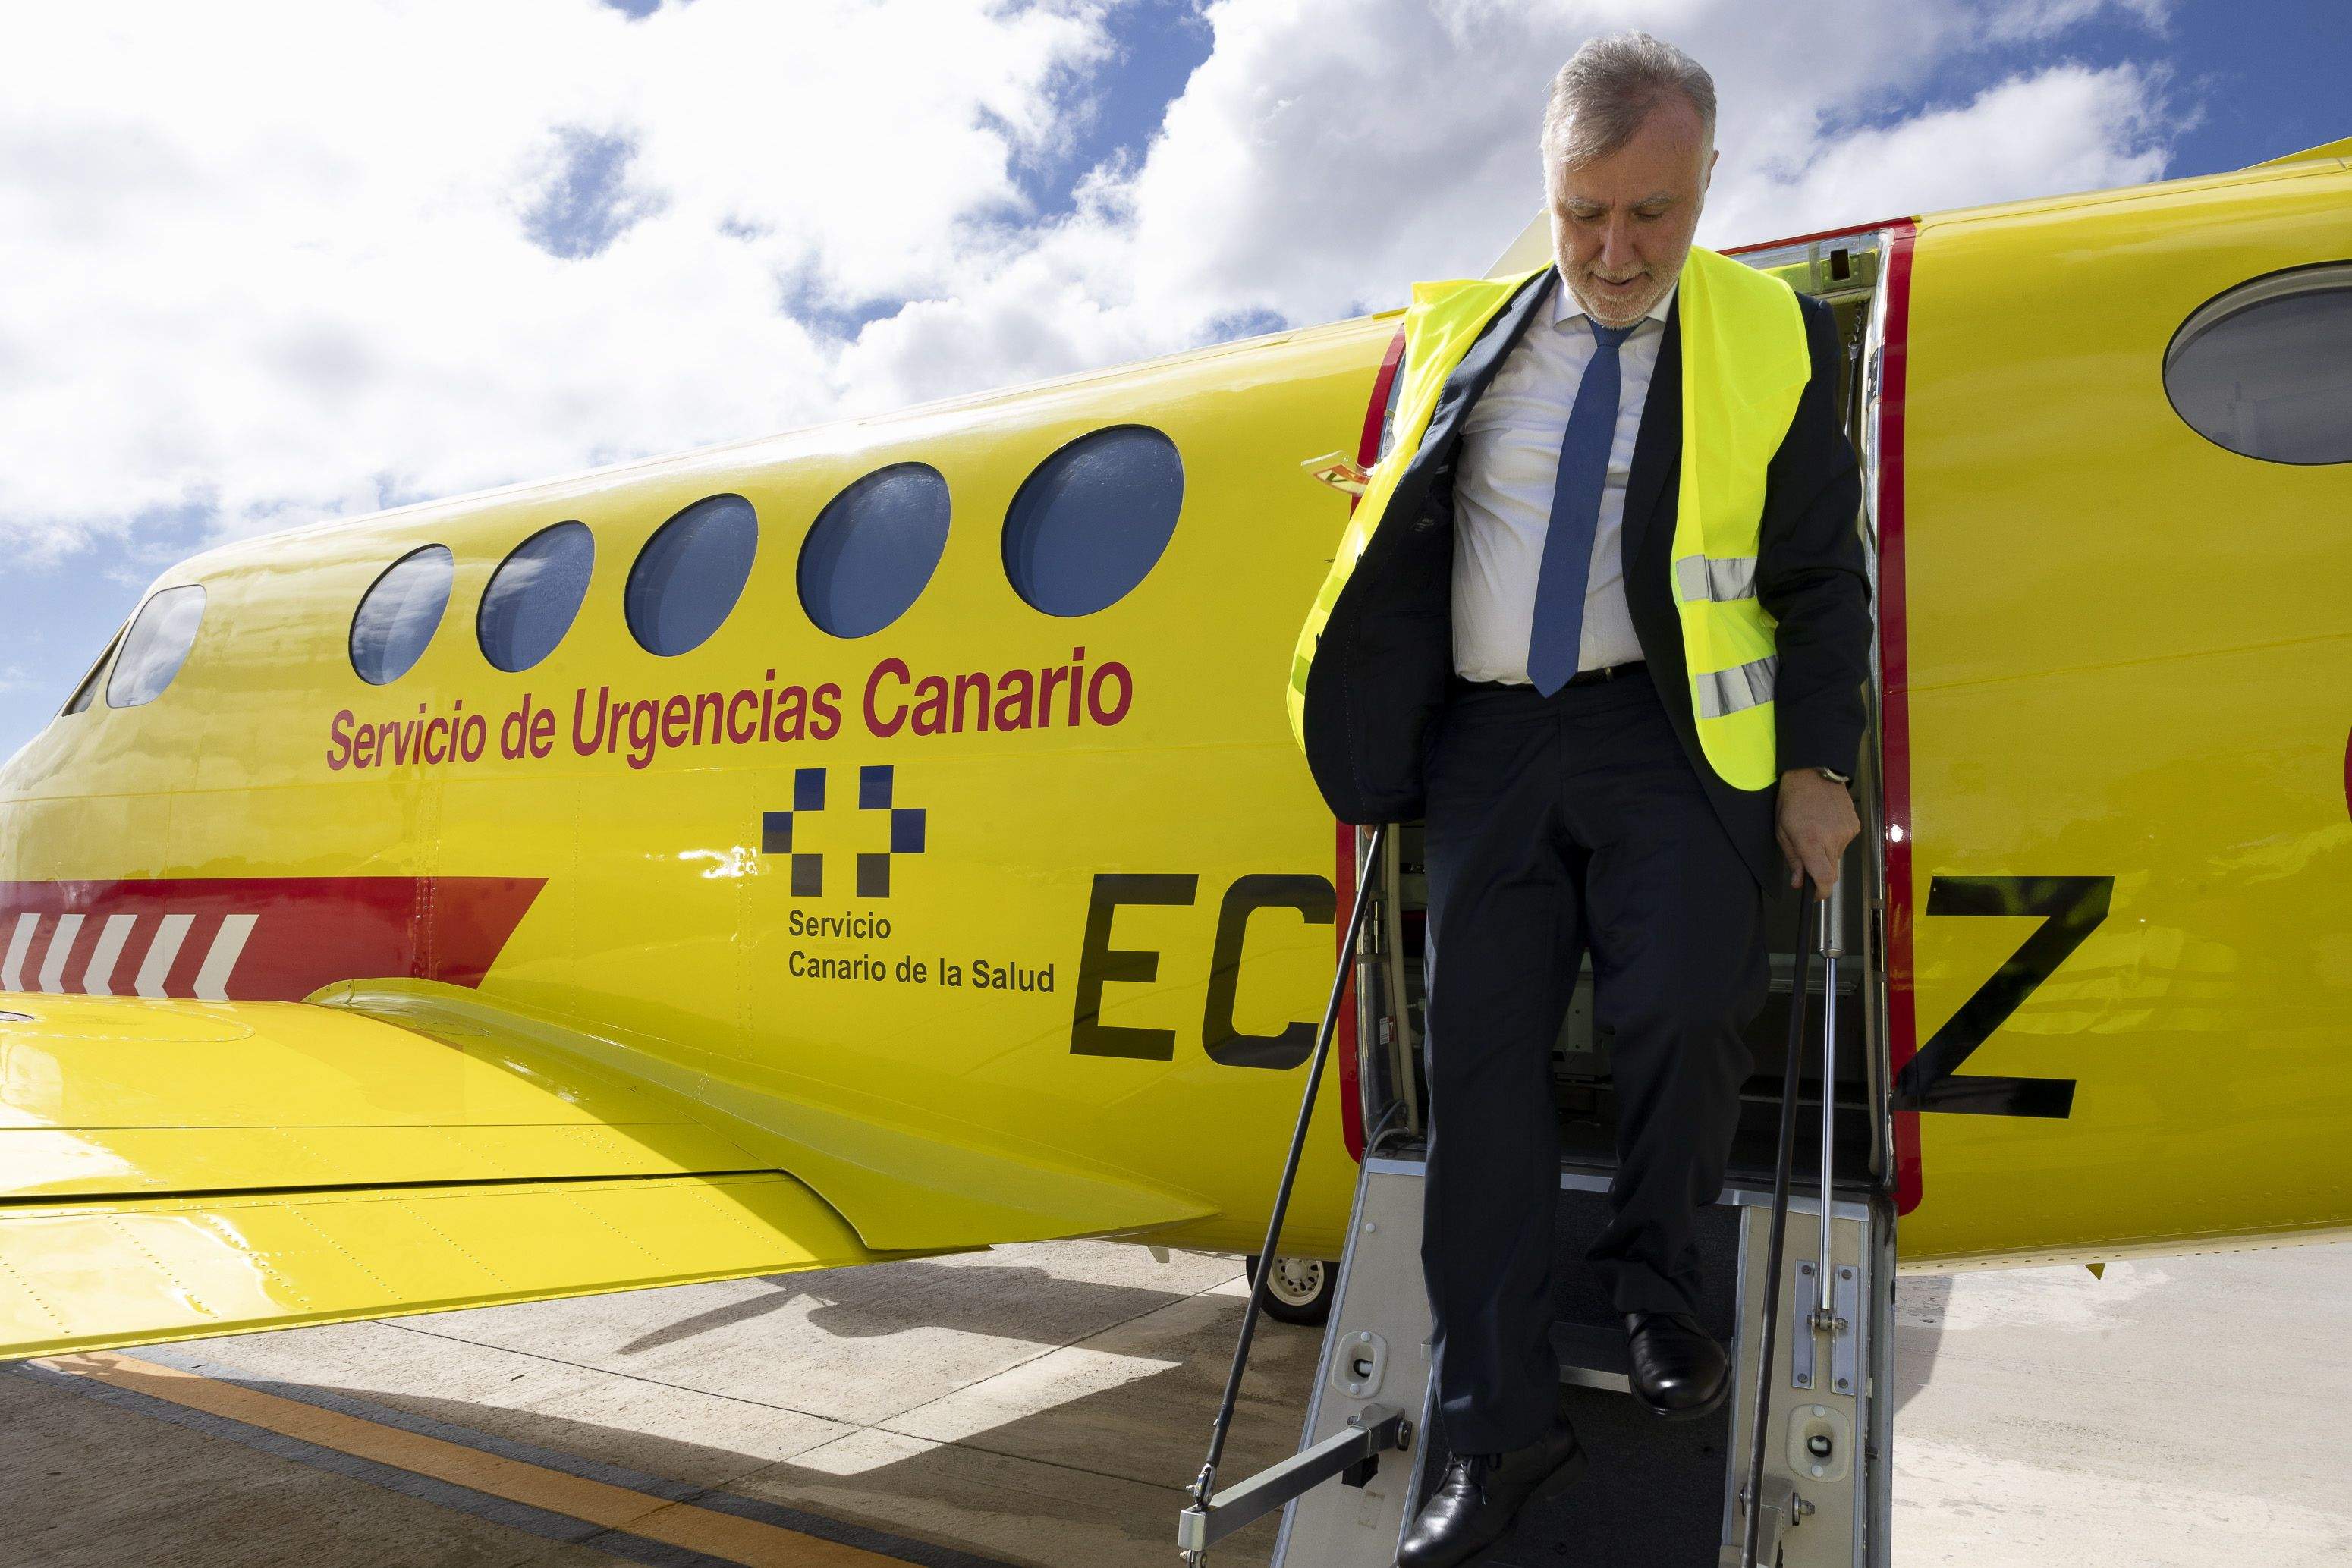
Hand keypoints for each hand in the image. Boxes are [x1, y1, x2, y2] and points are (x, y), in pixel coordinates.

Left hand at [1776, 769, 1858, 891]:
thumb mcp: (1782, 830)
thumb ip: (1793, 859)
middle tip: (1808, 857)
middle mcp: (1832, 839)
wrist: (1814, 773)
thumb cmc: (1793, 800)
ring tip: (1816, 831)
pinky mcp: (1855, 826)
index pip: (1824, 878)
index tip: (1815, 895)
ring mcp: (1846, 832)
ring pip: (1837, 857)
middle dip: (1820, 872)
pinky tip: (1826, 824)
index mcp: (1810, 841)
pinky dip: (1834, 840)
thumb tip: (1799, 882)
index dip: (1821, 892)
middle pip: (1832, 872)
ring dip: (1826, 853)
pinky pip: (1844, 843)